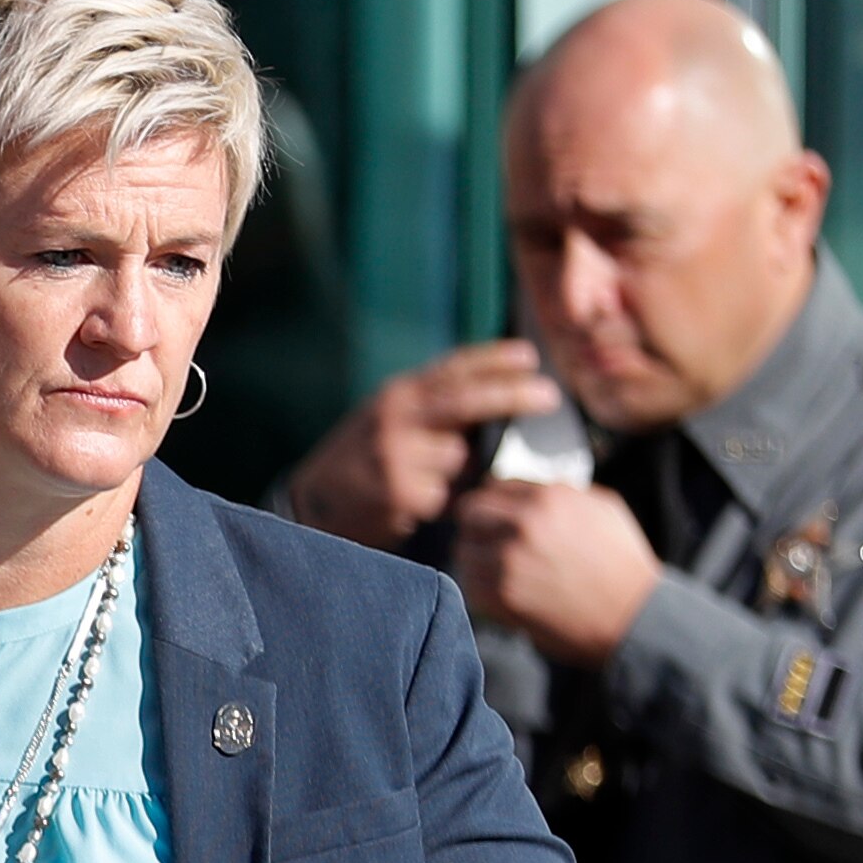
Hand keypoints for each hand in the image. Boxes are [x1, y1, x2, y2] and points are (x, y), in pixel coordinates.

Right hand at [280, 341, 563, 549]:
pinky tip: (411, 504)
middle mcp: (395, 418)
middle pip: (467, 400)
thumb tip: (497, 399)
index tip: (531, 357)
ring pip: (459, 459)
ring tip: (426, 482)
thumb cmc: (362, 460)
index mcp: (397, 395)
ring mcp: (396, 455)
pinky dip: (438, 501)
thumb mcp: (389, 419)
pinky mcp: (400, 493)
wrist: (311, 505)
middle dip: (513, 395)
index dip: (494, 359)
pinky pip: (444, 495)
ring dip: (459, 473)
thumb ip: (432, 407)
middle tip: (551, 396)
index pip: (452, 368)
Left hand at [451, 479, 662, 664]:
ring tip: (497, 569)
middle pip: (470, 513)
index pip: (493, 486)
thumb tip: (527, 490)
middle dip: (478, 525)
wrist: (633, 616)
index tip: (496, 515)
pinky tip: (501, 591)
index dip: (494, 502)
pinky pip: (469, 584)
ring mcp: (508, 560)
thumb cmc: (622, 563)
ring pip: (464, 549)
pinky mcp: (500, 595)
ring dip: (476, 558)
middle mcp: (524, 523)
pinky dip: (480, 588)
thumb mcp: (603, 508)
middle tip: (488, 541)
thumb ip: (561, 493)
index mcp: (549, 497)